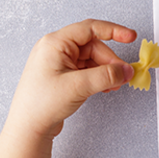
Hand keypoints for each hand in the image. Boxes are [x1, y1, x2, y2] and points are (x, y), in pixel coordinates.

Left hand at [7, 19, 136, 137]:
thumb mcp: (78, 86)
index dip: (113, 31)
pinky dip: (98, 77)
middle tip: (123, 75)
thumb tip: (126, 70)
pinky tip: (105, 87)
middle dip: (110, 61)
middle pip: (93, 47)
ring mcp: (59, 63)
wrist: (28, 128)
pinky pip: (86, 70)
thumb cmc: (41, 104)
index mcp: (55, 43)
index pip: (90, 29)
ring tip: (114, 85)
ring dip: (106, 71)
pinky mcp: (63, 76)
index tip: (130, 37)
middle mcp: (56, 50)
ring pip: (92, 60)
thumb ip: (106, 76)